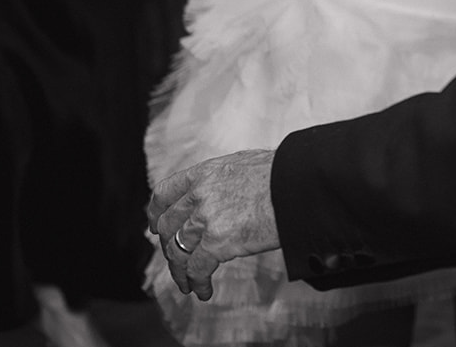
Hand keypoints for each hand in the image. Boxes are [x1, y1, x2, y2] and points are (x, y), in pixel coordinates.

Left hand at [148, 150, 280, 299]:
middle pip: (168, 227)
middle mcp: (199, 194)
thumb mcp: (241, 165)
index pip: (163, 193)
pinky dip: (197, 283)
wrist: (298, 187)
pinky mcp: (217, 242)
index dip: (156, 214)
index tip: (156, 226)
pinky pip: (196, 268)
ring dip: (181, 272)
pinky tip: (204, 290)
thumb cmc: (281, 175)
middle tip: (177, 260)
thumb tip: (219, 191)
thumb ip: (220, 179)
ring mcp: (206, 218)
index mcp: (203, 173)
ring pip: (178, 251)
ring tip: (188, 284)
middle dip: (170, 247)